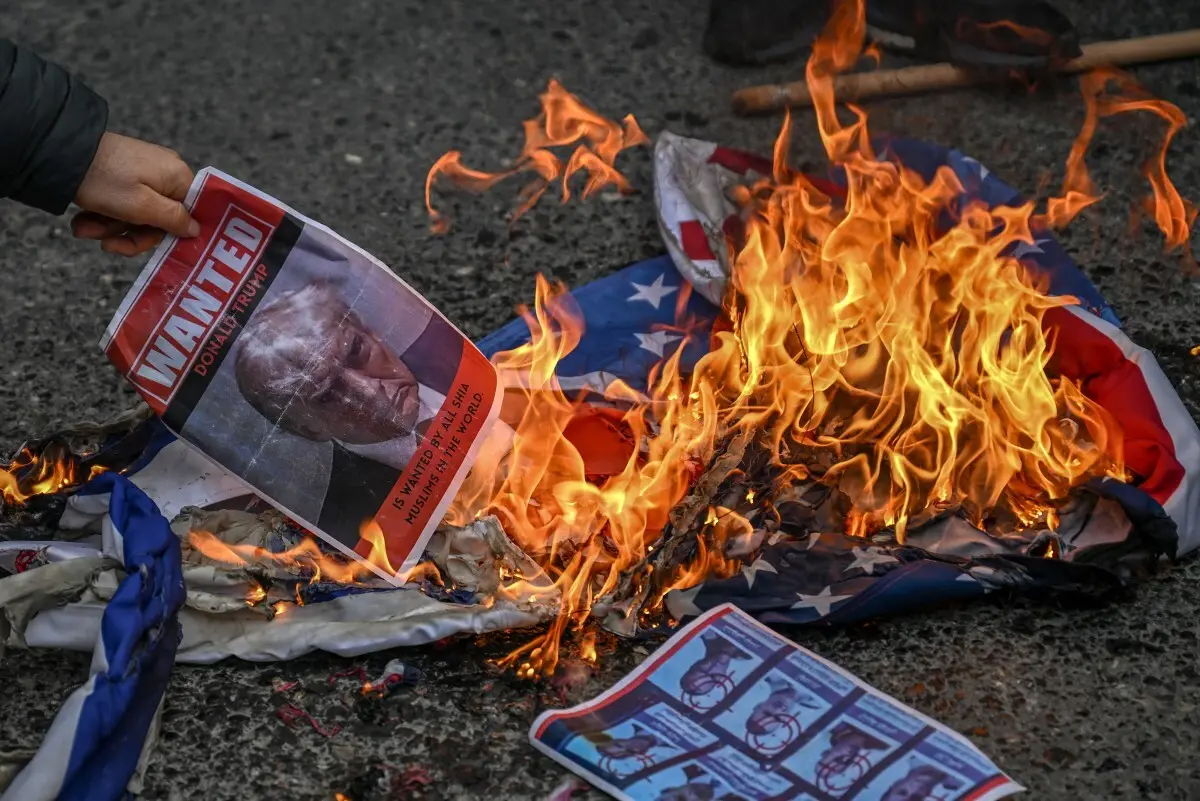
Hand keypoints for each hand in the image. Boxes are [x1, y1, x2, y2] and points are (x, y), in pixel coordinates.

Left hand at [71, 132, 199, 255]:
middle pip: (159, 218)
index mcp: (177, 177)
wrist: (59, 152)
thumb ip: (174, 220)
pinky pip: (121, 202)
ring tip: (84, 230)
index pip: (187, 215)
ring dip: (110, 228)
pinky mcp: (122, 172)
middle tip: (106, 244)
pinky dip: (103, 215)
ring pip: (135, 214)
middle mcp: (165, 171)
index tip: (150, 250)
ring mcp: (142, 171)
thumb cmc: (105, 180)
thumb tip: (198, 229)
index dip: (169, 236)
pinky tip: (84, 220)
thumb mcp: (142, 206)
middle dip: (129, 235)